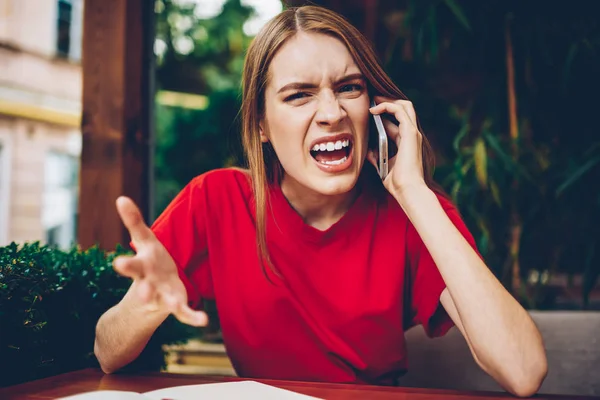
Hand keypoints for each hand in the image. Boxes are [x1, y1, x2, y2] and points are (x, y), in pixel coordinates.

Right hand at [112, 196, 207, 326]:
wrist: (151, 294)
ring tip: (173, 305)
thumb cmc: (150, 260)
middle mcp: (149, 284)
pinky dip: (193, 318)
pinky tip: (203, 321)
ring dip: (169, 303)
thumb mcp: (144, 240)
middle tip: (140, 294)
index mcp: (141, 267)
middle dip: (142, 290)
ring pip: (164, 301)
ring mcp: (162, 296)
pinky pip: (184, 313)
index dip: (125, 265)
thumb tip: (121, 197)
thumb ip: (134, 221)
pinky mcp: (176, 305)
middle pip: (143, 287)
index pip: (131, 266)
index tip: (117, 262)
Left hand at [367, 96, 425, 195]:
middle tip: (372, 100)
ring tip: (373, 101)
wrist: (407, 189)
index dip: (385, 113)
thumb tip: (367, 149)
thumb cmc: (397, 182)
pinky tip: (374, 110)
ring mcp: (413, 132)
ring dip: (387, 100)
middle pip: (404, 108)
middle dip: (388, 101)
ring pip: (404, 105)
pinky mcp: (410, 133)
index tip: (370, 110)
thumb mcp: (382, 165)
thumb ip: (376, 155)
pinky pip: (399, 111)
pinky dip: (387, 106)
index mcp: (407, 141)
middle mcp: (412, 134)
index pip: (398, 120)